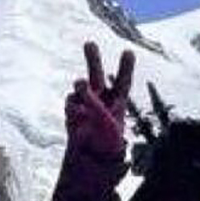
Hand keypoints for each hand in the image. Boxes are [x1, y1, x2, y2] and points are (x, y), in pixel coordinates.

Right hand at [65, 41, 134, 155]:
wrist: (92, 157)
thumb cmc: (107, 140)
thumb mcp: (105, 120)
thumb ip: (94, 101)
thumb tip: (78, 83)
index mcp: (118, 101)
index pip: (123, 82)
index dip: (125, 67)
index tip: (128, 52)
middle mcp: (102, 99)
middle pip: (97, 75)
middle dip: (93, 59)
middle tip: (89, 43)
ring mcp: (86, 103)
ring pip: (81, 86)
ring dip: (81, 85)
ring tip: (82, 84)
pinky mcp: (73, 111)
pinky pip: (71, 101)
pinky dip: (73, 105)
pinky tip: (77, 113)